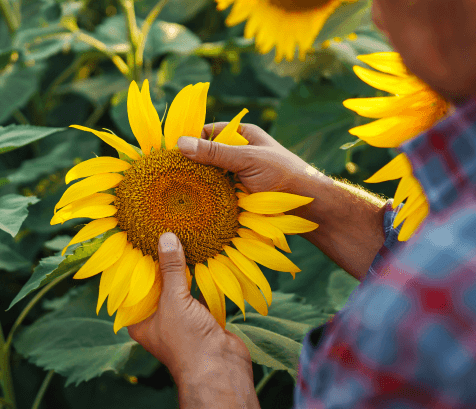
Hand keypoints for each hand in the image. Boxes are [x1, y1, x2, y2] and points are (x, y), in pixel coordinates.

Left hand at [128, 232, 262, 408]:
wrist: (221, 370)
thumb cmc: (187, 342)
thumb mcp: (173, 300)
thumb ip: (170, 268)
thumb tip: (166, 237)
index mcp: (140, 320)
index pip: (133, 287)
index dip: (136, 263)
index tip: (140, 237)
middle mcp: (157, 319)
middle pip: (157, 285)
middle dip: (163, 263)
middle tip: (164, 232)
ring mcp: (180, 320)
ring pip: (179, 288)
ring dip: (184, 269)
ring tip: (184, 239)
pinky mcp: (201, 318)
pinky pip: (198, 293)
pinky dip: (202, 279)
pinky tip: (204, 257)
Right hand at [178, 122, 386, 279]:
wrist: (312, 210)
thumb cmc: (285, 177)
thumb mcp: (248, 160)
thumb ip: (215, 152)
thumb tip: (179, 143)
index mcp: (244, 136)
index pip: (207, 131)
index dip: (188, 139)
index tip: (166, 150)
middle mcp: (239, 154)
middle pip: (205, 155)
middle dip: (188, 164)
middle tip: (163, 173)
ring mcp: (238, 177)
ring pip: (208, 178)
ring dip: (194, 185)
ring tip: (170, 191)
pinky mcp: (238, 199)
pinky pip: (215, 196)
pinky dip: (203, 200)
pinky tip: (188, 206)